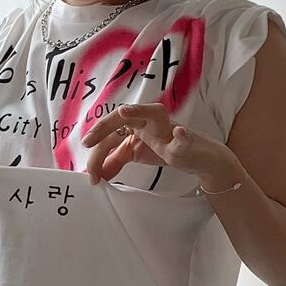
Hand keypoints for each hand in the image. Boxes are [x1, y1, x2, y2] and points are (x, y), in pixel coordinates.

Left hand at [81, 102, 235, 185]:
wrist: (198, 157)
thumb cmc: (166, 149)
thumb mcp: (135, 154)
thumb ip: (115, 160)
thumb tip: (96, 173)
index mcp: (135, 124)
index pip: (111, 130)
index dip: (97, 145)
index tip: (87, 162)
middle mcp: (149, 121)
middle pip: (124, 117)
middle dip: (105, 127)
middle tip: (89, 142)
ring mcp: (168, 129)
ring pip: (154, 113)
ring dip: (139, 111)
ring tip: (125, 112)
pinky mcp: (187, 141)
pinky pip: (185, 137)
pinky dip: (182, 136)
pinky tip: (180, 133)